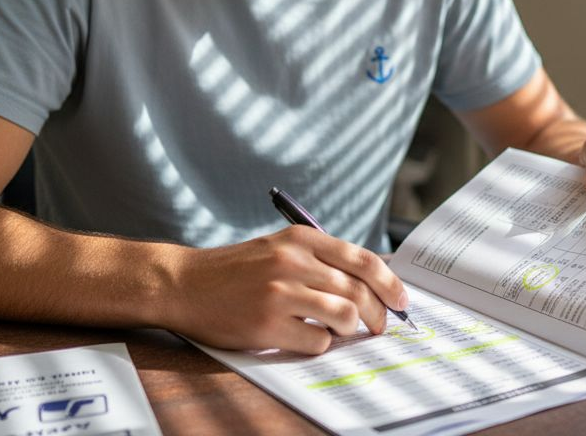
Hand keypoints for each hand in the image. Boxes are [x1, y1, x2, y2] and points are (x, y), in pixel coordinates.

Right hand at [166, 226, 408, 353]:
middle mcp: (293, 262)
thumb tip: (370, 284)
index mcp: (301, 240)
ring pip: (343, 315)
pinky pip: (316, 341)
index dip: (389, 284)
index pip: (363, 260)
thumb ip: (320, 260)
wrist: (184, 283)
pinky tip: (307, 338)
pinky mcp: (266, 324)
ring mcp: (279, 293)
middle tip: (380, 326)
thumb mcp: (279, 248)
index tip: (400, 301)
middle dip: (378, 313)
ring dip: (349, 329)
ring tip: (341, 331)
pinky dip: (320, 344)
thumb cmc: (236, 270)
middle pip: (358, 290)